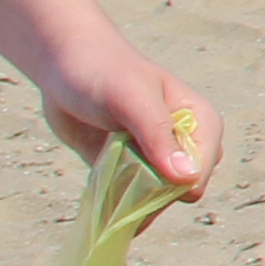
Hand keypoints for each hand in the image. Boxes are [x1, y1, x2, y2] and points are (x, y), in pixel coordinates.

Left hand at [41, 35, 219, 196]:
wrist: (64, 63)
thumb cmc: (105, 72)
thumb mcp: (132, 99)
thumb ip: (158, 136)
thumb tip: (188, 179)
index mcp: (200, 123)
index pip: (199, 172)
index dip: (171, 182)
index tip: (137, 173)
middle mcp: (183, 144)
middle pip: (177, 190)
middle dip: (149, 195)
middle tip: (118, 172)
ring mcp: (154, 158)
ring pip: (152, 199)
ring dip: (129, 201)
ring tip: (105, 174)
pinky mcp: (127, 169)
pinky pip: (128, 198)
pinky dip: (114, 202)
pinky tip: (100, 187)